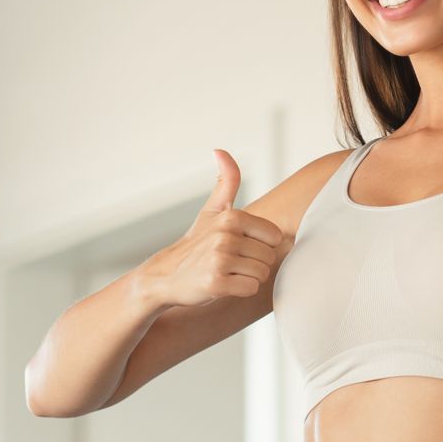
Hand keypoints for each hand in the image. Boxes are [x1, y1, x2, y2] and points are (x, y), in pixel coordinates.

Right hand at [138, 149, 284, 308]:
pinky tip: (223, 285)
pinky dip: (240, 291)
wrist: (167, 275)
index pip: (275, 237)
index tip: (240, 247)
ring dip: (247, 278)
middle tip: (232, 263)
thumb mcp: (212, 210)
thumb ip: (226, 181)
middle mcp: (226, 236)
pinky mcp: (215, 283)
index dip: (260, 246)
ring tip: (227, 272)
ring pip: (261, 274)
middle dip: (254, 264)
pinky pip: (250, 289)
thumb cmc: (197, 243)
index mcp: (232, 217)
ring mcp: (220, 259)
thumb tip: (219, 150)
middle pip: (269, 257)